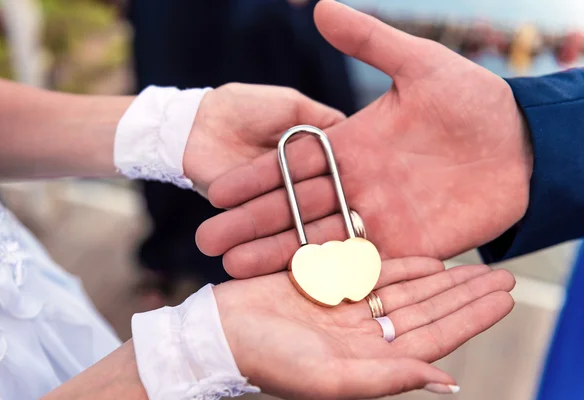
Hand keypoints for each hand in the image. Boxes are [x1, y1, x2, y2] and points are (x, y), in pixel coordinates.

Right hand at [196, 1, 532, 276]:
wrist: (521, 146)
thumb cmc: (474, 101)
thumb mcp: (419, 64)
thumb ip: (369, 42)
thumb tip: (317, 7)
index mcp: (351, 145)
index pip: (291, 164)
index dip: (255, 179)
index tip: (217, 191)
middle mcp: (355, 184)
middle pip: (293, 207)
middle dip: (250, 224)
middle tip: (207, 241)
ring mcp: (376, 217)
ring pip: (317, 237)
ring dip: (276, 253)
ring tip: (233, 268)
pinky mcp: (402, 245)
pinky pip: (357, 260)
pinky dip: (324, 272)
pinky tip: (290, 285)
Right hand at [215, 258, 514, 398]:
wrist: (220, 330)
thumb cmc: (266, 359)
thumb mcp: (328, 377)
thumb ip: (386, 377)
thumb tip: (445, 379)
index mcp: (370, 361)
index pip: (434, 337)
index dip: (469, 318)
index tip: (503, 298)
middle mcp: (365, 336)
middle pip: (428, 312)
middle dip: (465, 294)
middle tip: (503, 275)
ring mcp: (349, 310)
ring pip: (407, 291)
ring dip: (442, 279)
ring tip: (475, 266)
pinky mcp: (330, 285)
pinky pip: (375, 273)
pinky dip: (403, 266)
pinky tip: (429, 259)